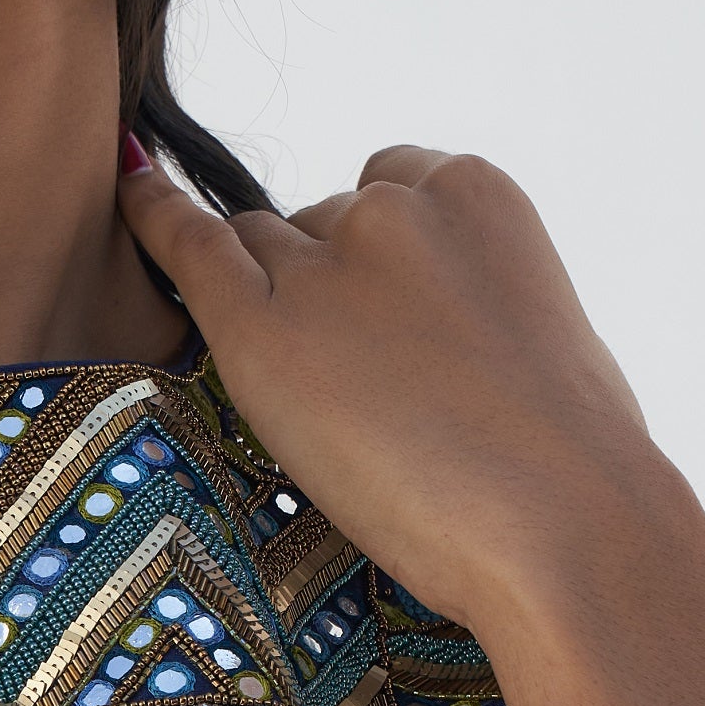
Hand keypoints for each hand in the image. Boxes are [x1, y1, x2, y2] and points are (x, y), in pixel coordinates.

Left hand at [118, 142, 704, 705]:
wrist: (567, 523)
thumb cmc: (579, 461)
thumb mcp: (545, 334)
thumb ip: (478, 297)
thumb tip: (429, 331)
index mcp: (476, 189)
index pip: (390, 188)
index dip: (382, 259)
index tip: (400, 321)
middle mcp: (390, 203)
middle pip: (317, 224)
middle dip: (328, 289)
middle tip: (379, 396)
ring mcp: (322, 262)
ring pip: (262, 254)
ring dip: (276, 309)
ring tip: (336, 405)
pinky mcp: (260, 327)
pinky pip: (187, 245)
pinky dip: (151, 213)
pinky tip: (125, 182)